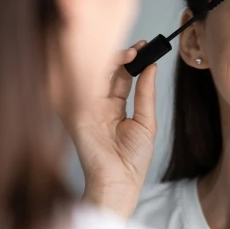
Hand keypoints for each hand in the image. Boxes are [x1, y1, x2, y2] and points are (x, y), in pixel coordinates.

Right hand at [67, 41, 156, 218]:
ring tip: (131, 54)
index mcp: (114, 108)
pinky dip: (94, 73)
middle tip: (139, 48)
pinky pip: (82, 87)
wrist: (120, 182)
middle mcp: (98, 104)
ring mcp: (86, 107)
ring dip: (111, 61)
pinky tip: (109, 63)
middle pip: (107, 72)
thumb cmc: (133, 160)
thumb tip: (153, 68)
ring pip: (95, 74)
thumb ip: (146, 94)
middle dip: (122, 56)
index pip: (121, 76)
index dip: (132, 61)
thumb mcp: (146, 122)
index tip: (145, 47)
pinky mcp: (76, 113)